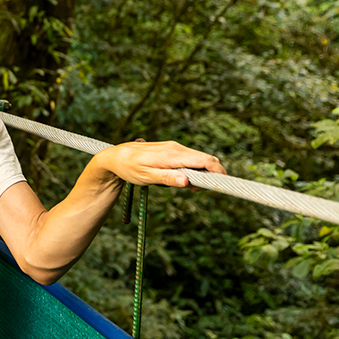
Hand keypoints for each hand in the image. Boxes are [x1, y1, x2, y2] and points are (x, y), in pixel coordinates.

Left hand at [95, 141, 225, 187]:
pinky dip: (192, 170)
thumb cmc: (129, 167)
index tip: (223, 184)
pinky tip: (179, 178)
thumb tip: (187, 181)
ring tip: (183, 186)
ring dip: (199, 174)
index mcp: (173, 155)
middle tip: (194, 190)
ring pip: (198, 160)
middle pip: (206, 160)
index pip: (205, 160)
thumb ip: (167, 178)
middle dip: (209, 176)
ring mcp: (175, 148)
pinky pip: (190, 159)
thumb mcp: (146, 177)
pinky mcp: (172, 150)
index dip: (219, 172)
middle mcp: (177, 148)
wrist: (116, 156)